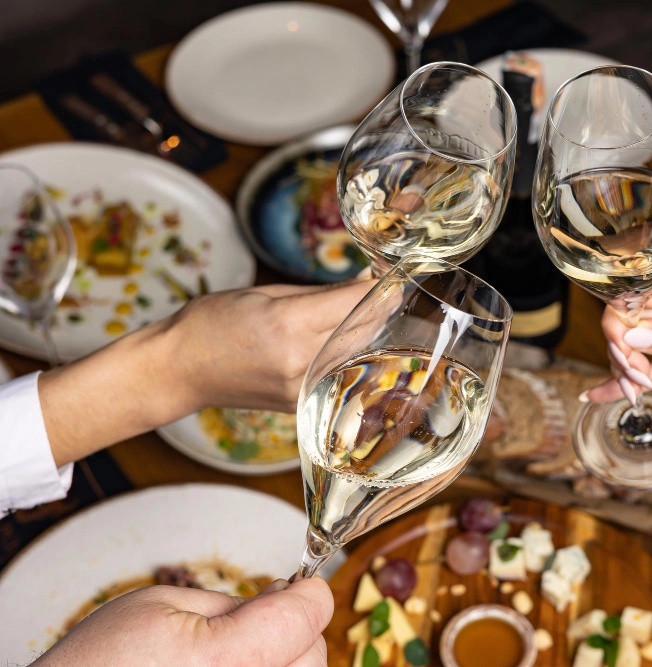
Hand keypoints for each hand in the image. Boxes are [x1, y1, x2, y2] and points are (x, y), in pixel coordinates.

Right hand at [37, 578, 332, 666]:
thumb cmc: (98, 665)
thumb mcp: (160, 606)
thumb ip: (231, 603)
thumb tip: (282, 595)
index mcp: (222, 660)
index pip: (304, 617)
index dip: (306, 592)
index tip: (297, 585)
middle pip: (312, 655)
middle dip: (296, 628)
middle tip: (259, 619)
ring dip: (285, 659)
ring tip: (240, 652)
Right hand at [40, 280, 373, 466]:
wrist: (178, 371)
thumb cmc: (211, 323)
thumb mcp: (264, 293)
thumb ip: (318, 293)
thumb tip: (363, 284)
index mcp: (288, 324)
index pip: (355, 304)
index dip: (380, 289)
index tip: (393, 277)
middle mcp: (300, 360)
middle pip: (364, 331)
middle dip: (381, 308)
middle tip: (391, 290)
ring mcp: (302, 387)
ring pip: (359, 356)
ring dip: (372, 334)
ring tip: (377, 313)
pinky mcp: (301, 404)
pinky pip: (341, 376)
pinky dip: (354, 357)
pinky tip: (357, 342)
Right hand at [583, 271, 651, 403]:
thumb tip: (628, 335)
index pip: (634, 298)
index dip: (620, 329)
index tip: (627, 361)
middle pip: (633, 320)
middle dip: (626, 354)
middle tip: (635, 384)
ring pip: (641, 341)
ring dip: (632, 369)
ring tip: (635, 395)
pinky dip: (641, 374)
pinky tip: (610, 392)